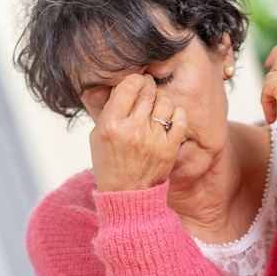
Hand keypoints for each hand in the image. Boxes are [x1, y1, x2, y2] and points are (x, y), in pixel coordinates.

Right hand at [89, 74, 186, 191]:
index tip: (137, 82)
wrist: (126, 195)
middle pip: (148, 92)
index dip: (135, 79)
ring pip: (165, 102)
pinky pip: (180, 118)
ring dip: (162, 99)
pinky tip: (170, 116)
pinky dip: (177, 112)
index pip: (128, 87)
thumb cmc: (109, 165)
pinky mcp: (169, 148)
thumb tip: (121, 87)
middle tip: (149, 89)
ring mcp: (153, 139)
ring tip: (158, 105)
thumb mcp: (96, 137)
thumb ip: (108, 111)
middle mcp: (132, 130)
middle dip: (149, 86)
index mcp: (111, 125)